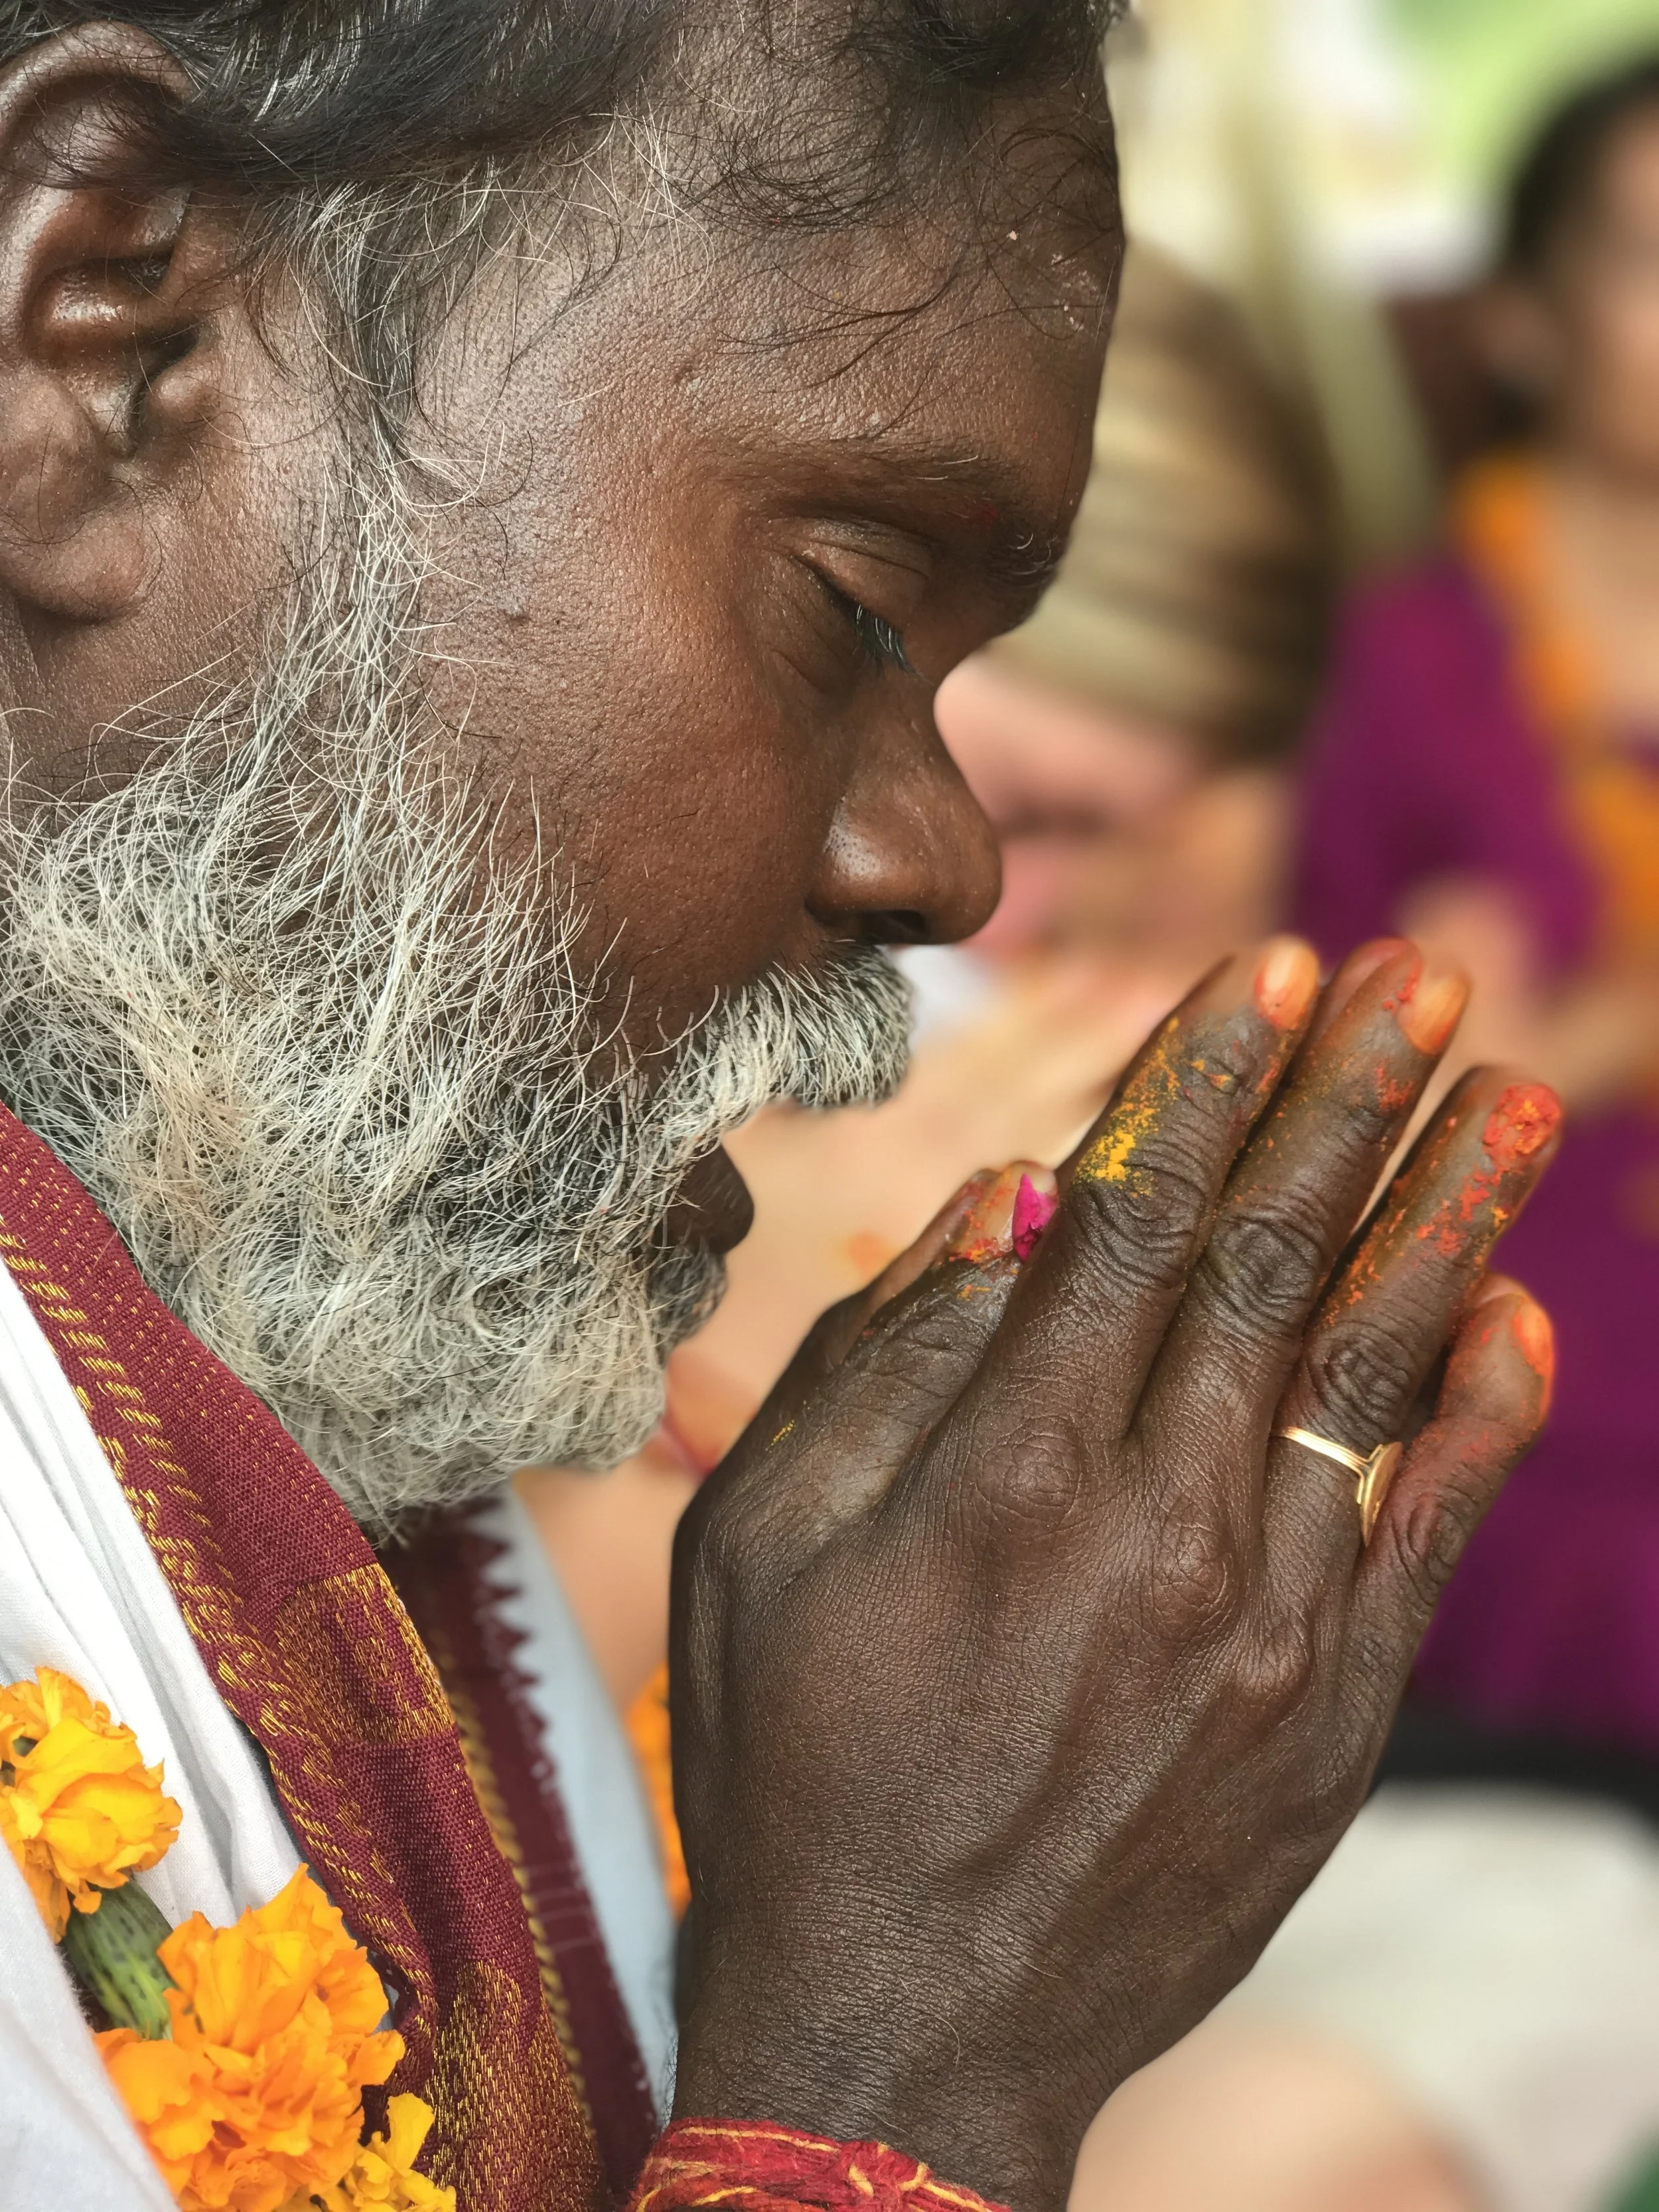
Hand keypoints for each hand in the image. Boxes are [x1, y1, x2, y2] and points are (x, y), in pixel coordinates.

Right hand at [668, 939, 1558, 2211]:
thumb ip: (882, 1362)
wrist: (905, 2034)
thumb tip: (1009, 1201)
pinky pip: (1425, 1536)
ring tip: (1508, 1091)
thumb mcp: (755, 1550)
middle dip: (1348, 1096)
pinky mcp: (1329, 1716)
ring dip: (1447, 1216)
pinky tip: (1522, 1313)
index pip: (1131, 1212)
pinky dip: (1479, 1419)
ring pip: (1372, 1373)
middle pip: (1272, 1259)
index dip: (1207, 1074)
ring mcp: (1264, 1624)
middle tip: (1420, 971)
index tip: (1271, 962)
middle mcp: (1156, 1524)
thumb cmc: (793, 1771)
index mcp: (1004, 1469)